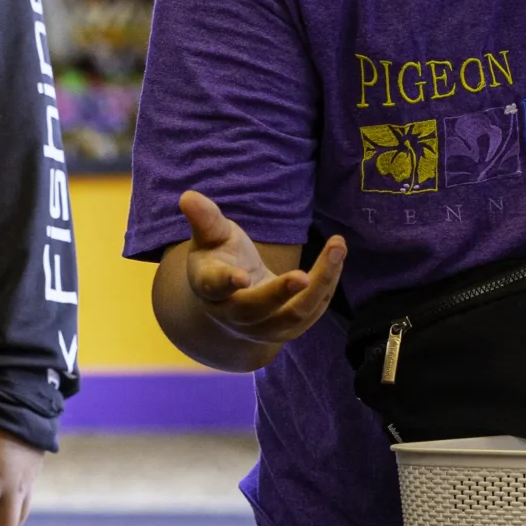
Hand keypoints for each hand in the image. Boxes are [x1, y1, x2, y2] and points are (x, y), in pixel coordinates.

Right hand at [177, 192, 344, 350]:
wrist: (231, 301)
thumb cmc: (220, 259)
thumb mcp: (210, 237)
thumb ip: (205, 219)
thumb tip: (188, 196)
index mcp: (210, 287)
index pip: (216, 287)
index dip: (227, 282)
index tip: (241, 276)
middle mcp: (234, 314)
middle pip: (258, 309)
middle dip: (281, 293)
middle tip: (303, 275)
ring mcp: (264, 327)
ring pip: (294, 315)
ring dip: (321, 283)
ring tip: (337, 246)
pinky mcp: (288, 329)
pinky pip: (313, 311)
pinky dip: (328, 283)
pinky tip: (337, 255)